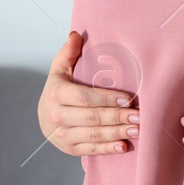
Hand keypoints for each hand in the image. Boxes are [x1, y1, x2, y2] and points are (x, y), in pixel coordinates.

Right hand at [38, 31, 137, 155]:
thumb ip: (68, 52)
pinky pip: (90, 150)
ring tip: (138, 130)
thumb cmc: (59, 89)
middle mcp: (57, 117)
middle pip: (91, 118)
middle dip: (117, 117)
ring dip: (117, 134)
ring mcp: (63, 135)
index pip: (84, 97)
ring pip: (93, 135)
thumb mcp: (60, 69)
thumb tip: (76, 34)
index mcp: (57, 94)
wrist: (44, 115)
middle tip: (139, 116)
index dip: (106, 99)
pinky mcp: (70, 148)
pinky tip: (124, 146)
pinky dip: (107, 149)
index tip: (128, 98)